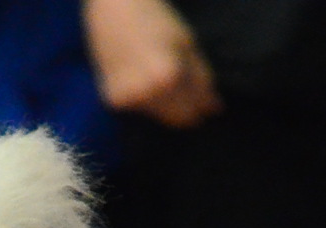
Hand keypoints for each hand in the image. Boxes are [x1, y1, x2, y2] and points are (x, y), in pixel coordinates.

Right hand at [84, 0, 220, 126]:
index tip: (209, 103)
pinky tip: (144, 78)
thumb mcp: (187, 44)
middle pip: (176, 119)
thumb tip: (214, 109)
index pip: (193, 111)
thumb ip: (202, 79)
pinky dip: (147, 99)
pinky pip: (140, 110)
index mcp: (167, 78)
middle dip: (187, 108)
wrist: (115, 9)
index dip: (204, 107)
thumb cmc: (156, 19)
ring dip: (167, 104)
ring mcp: (126, 99)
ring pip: (158, 117)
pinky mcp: (111, 100)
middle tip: (186, 87)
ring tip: (162, 76)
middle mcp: (145, 94)